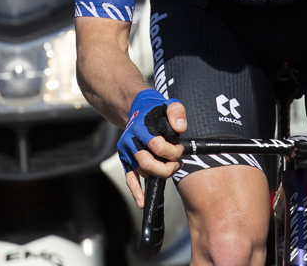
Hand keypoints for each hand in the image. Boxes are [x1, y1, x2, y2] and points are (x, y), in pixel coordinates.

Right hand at [118, 89, 186, 207]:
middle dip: (166, 168)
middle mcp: (131, 141)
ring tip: (170, 167)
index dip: (172, 152)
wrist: (137, 109)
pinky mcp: (126, 160)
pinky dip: (136, 191)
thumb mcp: (170, 104)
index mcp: (142, 128)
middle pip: (147, 163)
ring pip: (142, 172)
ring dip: (158, 175)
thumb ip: (177, 112)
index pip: (157, 146)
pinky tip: (142, 202)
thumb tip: (180, 128)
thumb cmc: (156, 109)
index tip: (180, 150)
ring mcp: (127, 152)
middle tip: (177, 164)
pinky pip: (129, 178)